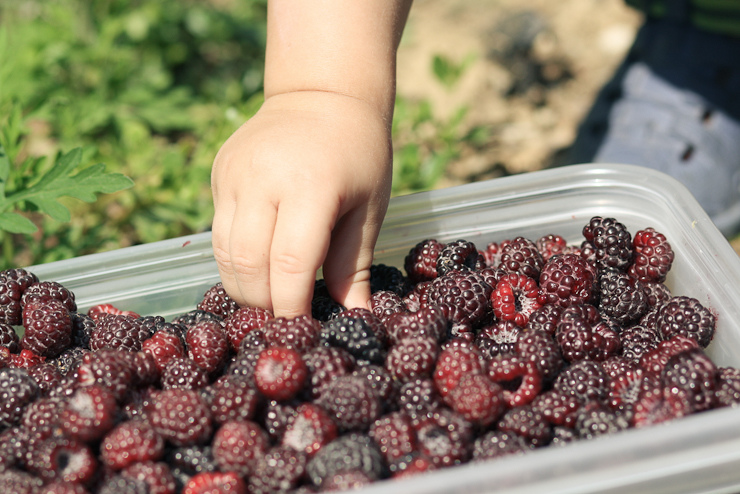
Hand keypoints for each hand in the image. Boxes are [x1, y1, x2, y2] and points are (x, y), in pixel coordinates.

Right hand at [211, 90, 392, 317]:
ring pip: (224, 254)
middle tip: (286, 316)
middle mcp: (263, 180)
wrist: (321, 96)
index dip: (293, 307)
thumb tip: (355, 318)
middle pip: (249, 266)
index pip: (289, 265)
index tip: (303, 329)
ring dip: (245, 287)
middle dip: (265, 304)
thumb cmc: (359, 154)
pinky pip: (218, 232)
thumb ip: (353, 265)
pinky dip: (235, 259)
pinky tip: (258, 265)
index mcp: (310, 186)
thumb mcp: (368, 208)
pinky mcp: (218, 174)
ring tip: (270, 297)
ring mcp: (234, 175)